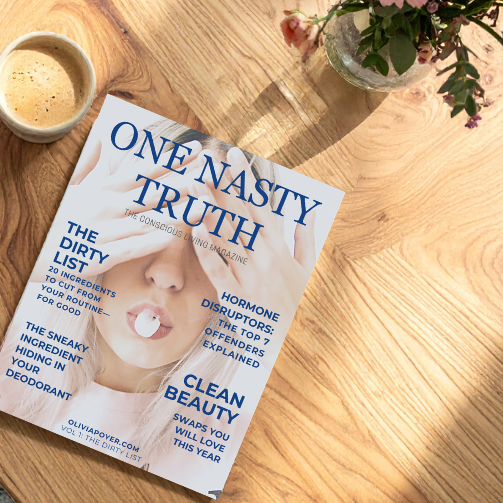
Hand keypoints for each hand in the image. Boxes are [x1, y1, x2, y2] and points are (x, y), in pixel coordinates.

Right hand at [56, 130, 202, 276]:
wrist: (31, 250)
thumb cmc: (57, 218)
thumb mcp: (75, 186)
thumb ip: (95, 163)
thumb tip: (106, 136)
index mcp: (104, 189)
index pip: (144, 171)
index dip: (172, 161)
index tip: (197, 149)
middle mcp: (107, 206)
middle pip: (152, 192)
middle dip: (185, 181)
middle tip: (213, 172)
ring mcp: (104, 230)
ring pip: (147, 219)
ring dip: (177, 212)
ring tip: (205, 205)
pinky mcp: (99, 255)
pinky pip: (129, 247)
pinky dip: (150, 240)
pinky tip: (171, 236)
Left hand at [183, 146, 316, 356]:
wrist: (294, 347)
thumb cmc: (297, 305)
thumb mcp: (307, 270)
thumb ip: (305, 239)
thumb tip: (307, 212)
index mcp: (279, 248)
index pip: (259, 205)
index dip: (245, 180)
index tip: (233, 155)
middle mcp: (265, 258)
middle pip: (240, 214)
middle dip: (222, 184)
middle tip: (206, 158)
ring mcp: (250, 276)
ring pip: (227, 237)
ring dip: (209, 209)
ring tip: (194, 183)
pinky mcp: (236, 298)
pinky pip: (220, 271)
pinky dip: (209, 250)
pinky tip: (196, 230)